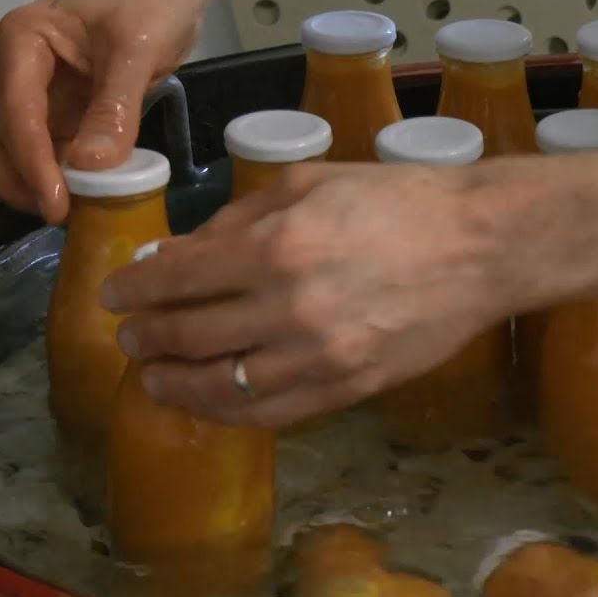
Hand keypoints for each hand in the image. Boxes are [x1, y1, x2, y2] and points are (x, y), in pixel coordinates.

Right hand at [0, 0, 205, 222]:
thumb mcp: (139, 48)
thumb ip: (115, 106)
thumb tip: (90, 165)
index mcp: (23, 41)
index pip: (14, 113)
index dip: (31, 163)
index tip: (56, 204)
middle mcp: (17, 68)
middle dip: (16, 179)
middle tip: (59, 212)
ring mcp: (38, 91)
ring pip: (12, 149)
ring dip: (35, 181)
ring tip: (77, 208)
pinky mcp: (63, 108)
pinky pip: (49, 150)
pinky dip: (60, 174)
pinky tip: (88, 193)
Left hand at [100, 163, 510, 427]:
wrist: (482, 246)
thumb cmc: (400, 200)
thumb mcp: (311, 183)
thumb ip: (239, 219)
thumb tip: (180, 254)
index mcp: (274, 249)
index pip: (174, 280)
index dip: (132, 289)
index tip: (115, 294)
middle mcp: (287, 310)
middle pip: (187, 336)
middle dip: (144, 337)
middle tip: (130, 336)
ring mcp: (320, 358)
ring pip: (220, 388)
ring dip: (175, 383)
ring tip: (156, 377)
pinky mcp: (348, 388)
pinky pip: (271, 413)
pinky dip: (229, 411)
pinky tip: (211, 400)